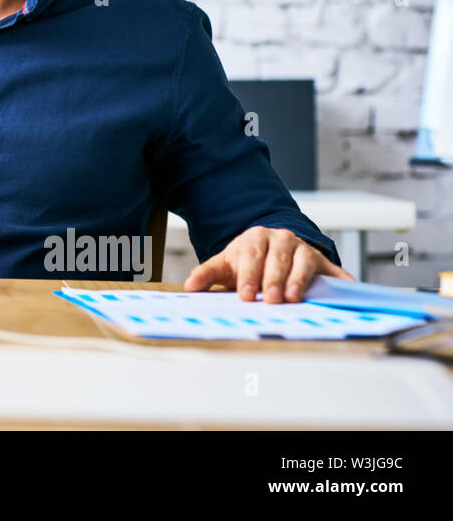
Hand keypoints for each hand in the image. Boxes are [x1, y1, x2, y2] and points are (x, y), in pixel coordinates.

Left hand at [183, 226, 354, 302]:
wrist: (272, 250)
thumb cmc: (247, 261)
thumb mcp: (226, 265)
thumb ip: (208, 274)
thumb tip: (190, 286)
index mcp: (255, 238)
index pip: (251, 256)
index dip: (248, 276)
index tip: (245, 295)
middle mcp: (282, 239)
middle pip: (278, 260)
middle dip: (273, 280)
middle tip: (271, 300)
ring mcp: (304, 249)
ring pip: (303, 262)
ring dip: (299, 280)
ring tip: (294, 298)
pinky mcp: (323, 262)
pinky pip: (334, 271)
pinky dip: (342, 281)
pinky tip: (347, 291)